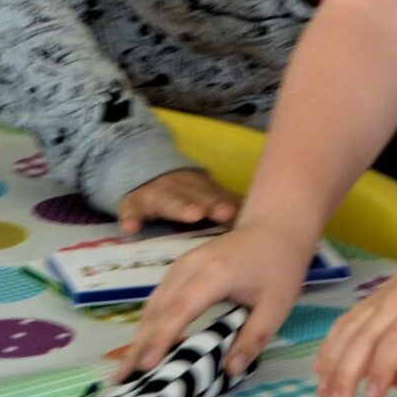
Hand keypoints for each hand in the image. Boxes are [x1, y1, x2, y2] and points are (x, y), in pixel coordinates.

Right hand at [114, 168, 239, 235]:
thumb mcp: (204, 196)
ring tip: (194, 215)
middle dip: (213, 203)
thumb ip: (227, 207)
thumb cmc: (183, 194)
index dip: (231, 203)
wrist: (142, 170)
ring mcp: (157, 194)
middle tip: (226, 212)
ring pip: (170, 199)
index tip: (245, 213)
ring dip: (182, 206)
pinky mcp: (133, 202)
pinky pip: (131, 208)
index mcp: (203, 190)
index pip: (220, 196)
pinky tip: (131, 227)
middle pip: (200, 195)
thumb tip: (266, 220)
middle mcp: (183, 189)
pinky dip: (131, 216)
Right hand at [118, 220, 316, 377]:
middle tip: (122, 379)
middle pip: (157, 310)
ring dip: (139, 335)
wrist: (275, 227)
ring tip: (126, 368)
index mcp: (214, 275)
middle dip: (138, 345)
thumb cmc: (279, 267)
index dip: (160, 340)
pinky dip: (148, 322)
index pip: (179, 311)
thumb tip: (230, 371)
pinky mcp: (180, 267)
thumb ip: (253, 338)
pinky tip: (144, 343)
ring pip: (153, 304)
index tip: (145, 367)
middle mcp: (189, 267)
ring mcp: (181, 264)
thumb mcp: (277, 306)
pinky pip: (159, 298)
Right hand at [313, 218, 396, 396]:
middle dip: (346, 374)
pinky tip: (322, 364)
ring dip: (333, 361)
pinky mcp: (375, 297)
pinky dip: (332, 342)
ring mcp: (382, 298)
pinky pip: (348, 320)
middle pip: (364, 339)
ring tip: (323, 392)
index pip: (396, 341)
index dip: (381, 369)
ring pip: (349, 330)